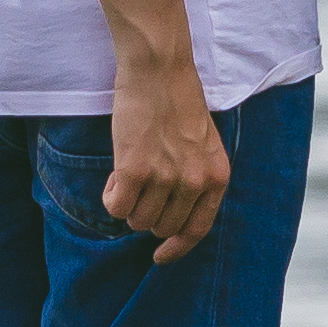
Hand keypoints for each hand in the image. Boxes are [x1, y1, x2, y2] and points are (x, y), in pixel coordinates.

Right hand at [97, 50, 231, 266]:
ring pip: (137, 220)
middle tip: (140, 186)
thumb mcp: (204, 143)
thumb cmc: (178, 100)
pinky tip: (116, 175)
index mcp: (216, 176)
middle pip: (162, 227)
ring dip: (128, 203)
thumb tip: (172, 217)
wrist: (159, 69)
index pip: (197, 230)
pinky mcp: (135, 171)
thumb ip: (195, 177)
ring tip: (128, 173)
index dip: (176, 248)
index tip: (159, 256)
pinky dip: (111, 197)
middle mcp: (194, 181)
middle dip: (147, 214)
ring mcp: (166, 178)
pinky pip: (116, 207)